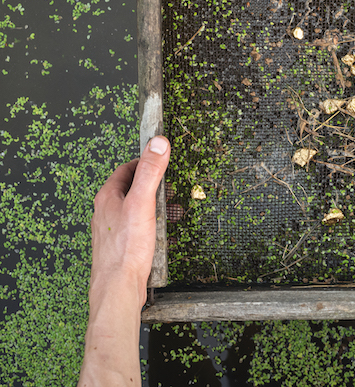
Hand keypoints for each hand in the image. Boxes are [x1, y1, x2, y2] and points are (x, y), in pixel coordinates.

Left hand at [80, 136, 169, 386]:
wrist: (118, 287)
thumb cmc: (127, 246)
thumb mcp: (143, 202)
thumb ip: (151, 171)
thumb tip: (159, 142)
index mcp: (107, 197)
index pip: (126, 169)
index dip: (145, 163)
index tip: (163, 162)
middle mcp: (105, 212)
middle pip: (131, 189)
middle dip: (154, 186)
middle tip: (174, 187)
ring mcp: (111, 230)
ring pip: (136, 210)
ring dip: (156, 207)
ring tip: (175, 211)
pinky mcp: (120, 246)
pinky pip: (138, 228)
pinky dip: (153, 226)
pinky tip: (166, 235)